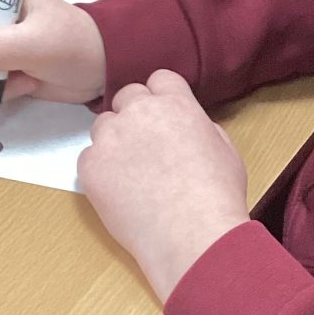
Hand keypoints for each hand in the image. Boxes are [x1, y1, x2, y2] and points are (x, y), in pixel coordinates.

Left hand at [78, 71, 249, 301]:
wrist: (192, 235)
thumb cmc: (216, 197)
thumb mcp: (225, 150)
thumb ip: (201, 128)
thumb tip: (188, 128)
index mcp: (175, 103)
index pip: (158, 79)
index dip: (160, 98)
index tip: (162, 118)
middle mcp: (139, 112)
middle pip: (126, 97)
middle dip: (134, 116)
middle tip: (145, 148)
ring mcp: (111, 138)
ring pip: (103, 127)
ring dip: (114, 142)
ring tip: (133, 175)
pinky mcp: (90, 167)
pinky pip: (88, 158)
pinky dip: (100, 172)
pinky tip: (121, 193)